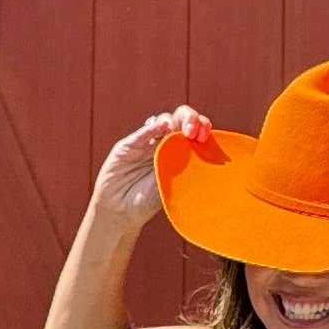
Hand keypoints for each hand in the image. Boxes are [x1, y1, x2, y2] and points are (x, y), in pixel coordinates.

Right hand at [94, 104, 207, 229]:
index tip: (204, 138)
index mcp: (181, 152)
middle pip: (181, 119)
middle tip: (193, 132)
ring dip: (173, 122)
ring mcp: (147, 142)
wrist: (121, 210)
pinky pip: (141, 133)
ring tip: (180, 132)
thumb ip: (186, 170)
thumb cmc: (149, 201)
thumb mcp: (174, 187)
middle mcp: (165, 143)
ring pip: (163, 121)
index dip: (202, 127)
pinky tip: (160, 127)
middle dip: (190, 118)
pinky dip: (152, 128)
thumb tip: (206, 158)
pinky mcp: (128, 145)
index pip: (196, 130)